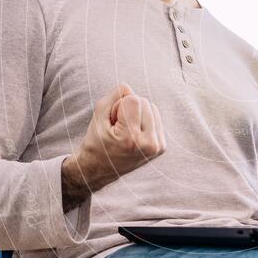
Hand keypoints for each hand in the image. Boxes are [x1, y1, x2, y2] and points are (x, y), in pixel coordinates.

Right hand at [62, 84, 165, 209]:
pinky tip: (134, 133)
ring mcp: (157, 147)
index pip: (134, 100)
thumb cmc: (97, 141)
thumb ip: (114, 96)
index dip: (118, 106)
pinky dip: (144, 120)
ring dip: (138, 113)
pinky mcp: (161, 147)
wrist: (100, 169)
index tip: (112, 122)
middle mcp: (148, 144)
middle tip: (117, 127)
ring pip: (152, 108)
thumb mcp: (98, 115)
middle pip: (145, 102)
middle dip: (128, 109)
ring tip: (125, 130)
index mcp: (131, 139)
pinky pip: (156, 117)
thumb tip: (130, 88)